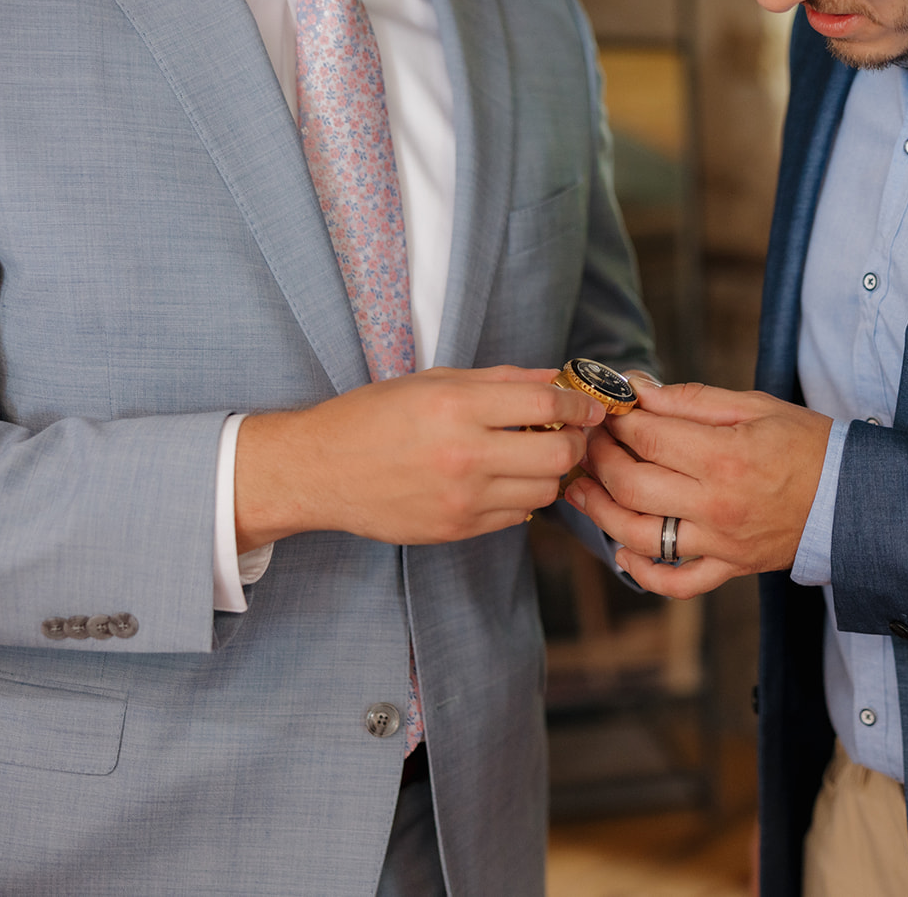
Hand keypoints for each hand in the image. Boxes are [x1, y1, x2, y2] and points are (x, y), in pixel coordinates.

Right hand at [235, 366, 605, 549]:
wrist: (319, 470)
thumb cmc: (373, 417)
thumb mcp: (434, 380)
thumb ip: (501, 380)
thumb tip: (556, 378)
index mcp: (455, 407)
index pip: (545, 406)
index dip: (578, 405)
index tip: (588, 406)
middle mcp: (462, 455)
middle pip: (557, 455)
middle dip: (575, 442)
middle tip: (570, 433)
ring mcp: (461, 498)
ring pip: (544, 491)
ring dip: (551, 473)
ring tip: (535, 456)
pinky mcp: (457, 529)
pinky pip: (517, 516)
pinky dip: (523, 497)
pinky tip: (506, 480)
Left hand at [564, 378, 831, 597]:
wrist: (852, 497)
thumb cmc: (808, 444)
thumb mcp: (754, 406)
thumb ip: (691, 400)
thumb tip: (638, 389)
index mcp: (723, 457)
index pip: (646, 439)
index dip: (616, 422)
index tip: (606, 410)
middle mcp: (715, 505)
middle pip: (630, 486)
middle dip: (598, 460)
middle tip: (590, 442)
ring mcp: (720, 542)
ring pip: (639, 536)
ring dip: (599, 513)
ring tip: (580, 490)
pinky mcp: (729, 568)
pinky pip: (677, 583)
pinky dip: (643, 572)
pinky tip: (622, 550)